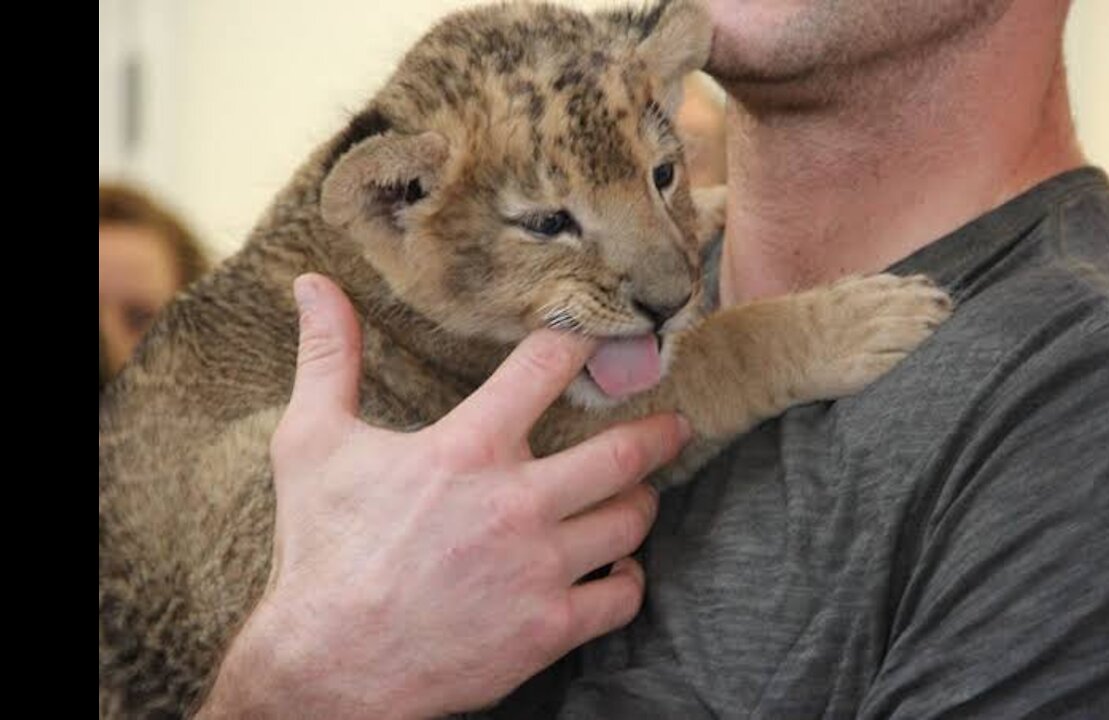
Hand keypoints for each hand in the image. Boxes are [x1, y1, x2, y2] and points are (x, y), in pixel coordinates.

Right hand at [198, 273, 689, 718]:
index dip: (585, 338)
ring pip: (630, 522)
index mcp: (469, 449)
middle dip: (658, 433)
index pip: (548, 366)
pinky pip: (623, 597)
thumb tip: (311, 284)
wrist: (327, 667)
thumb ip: (327, 359)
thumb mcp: (312, 443)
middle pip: (622, 453)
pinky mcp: (549, 627)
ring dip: (639, 505)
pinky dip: (628, 580)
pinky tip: (616, 572)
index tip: (609, 332)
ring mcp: (540, 568)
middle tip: (675, 426)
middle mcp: (518, 503)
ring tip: (636, 498)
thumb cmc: (320, 551)